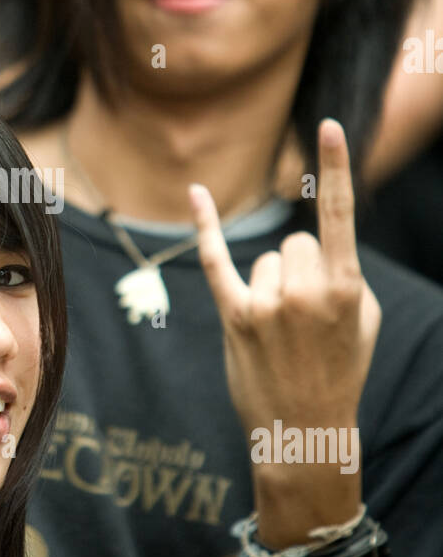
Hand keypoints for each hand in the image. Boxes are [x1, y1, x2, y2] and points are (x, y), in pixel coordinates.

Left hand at [189, 119, 380, 543]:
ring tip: (284, 332)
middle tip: (307, 321)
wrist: (304, 432)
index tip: (329, 125)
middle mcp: (306, 293)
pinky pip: (216, 260)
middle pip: (296, 244)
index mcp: (347, 289)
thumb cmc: (339, 370)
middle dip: (302, 273)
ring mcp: (267, 306)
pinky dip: (204, 227)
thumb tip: (313, 248)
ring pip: (266, 260)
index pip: (339, 216)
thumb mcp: (362, 321)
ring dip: (273, 286)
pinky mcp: (235, 318)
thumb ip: (343, 273)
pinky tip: (194, 193)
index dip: (335, 167)